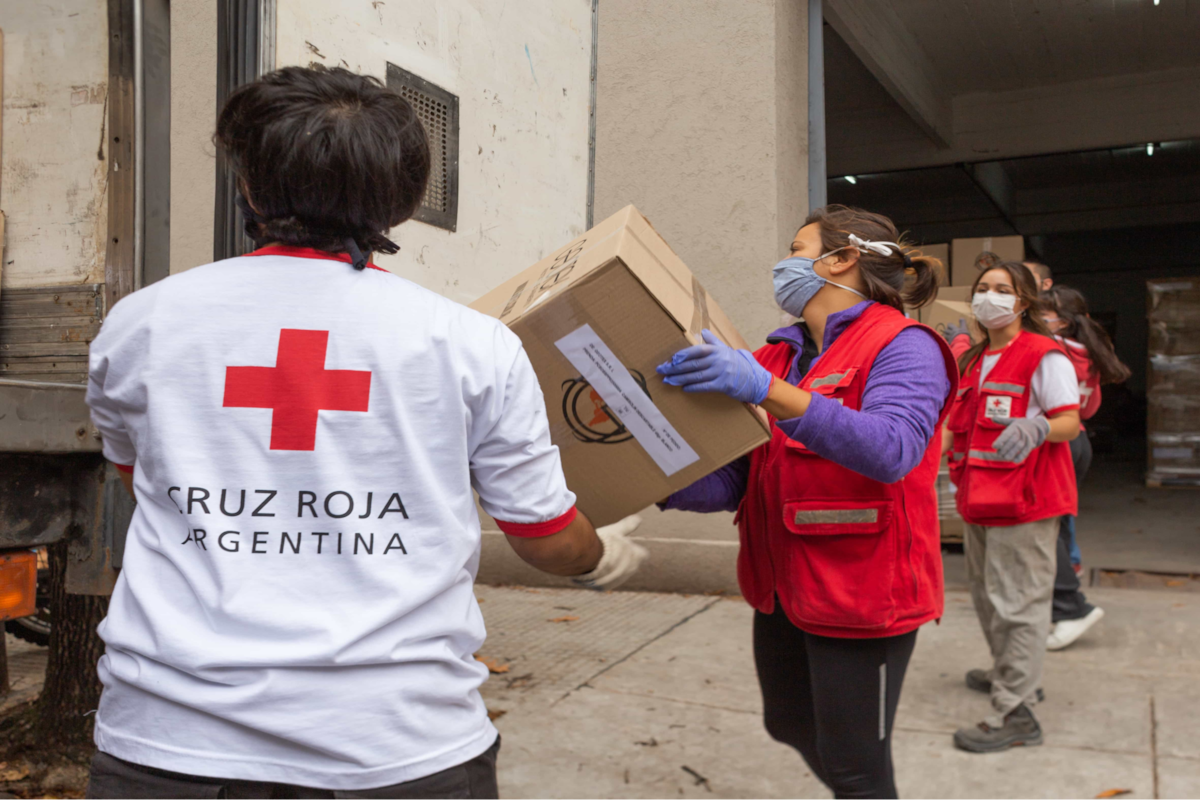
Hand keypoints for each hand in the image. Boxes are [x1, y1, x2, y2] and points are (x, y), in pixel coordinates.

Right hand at [571, 515, 647, 590]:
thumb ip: (628, 526)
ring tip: (599, 558)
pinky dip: (601, 576)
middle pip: (631, 565)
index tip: (626, 545)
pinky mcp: (605, 587)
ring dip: (612, 568)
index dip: (636, 550)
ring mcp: (618, 580)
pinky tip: (592, 567)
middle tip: (611, 551)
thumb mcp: (616, 530)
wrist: (588, 560)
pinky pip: (605, 581)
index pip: (643, 554)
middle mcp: (630, 570)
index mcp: (637, 557)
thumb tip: (639, 518)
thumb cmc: (604, 543)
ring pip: (618, 574)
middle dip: (624, 560)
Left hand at [656, 330, 773, 404]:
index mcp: (717, 350)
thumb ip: (713, 342)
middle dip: (675, 367)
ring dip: (680, 379)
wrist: (756, 379)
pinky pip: (704, 387)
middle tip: (662, 370)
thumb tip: (702, 332)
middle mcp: (718, 360)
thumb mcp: (727, 350)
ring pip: (696, 376)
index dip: (684, 354)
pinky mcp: (723, 385)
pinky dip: (693, 388)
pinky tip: (684, 389)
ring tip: (668, 381)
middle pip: (692, 364)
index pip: (697, 350)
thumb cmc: (739, 364)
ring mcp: (721, 373)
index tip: (672, 358)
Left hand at [942, 317, 970, 343]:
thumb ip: (963, 323)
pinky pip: (945, 341)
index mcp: (954, 329)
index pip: (950, 325)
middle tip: (948, 330)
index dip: (950, 325)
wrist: (960, 343)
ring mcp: (949, 338)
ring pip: (944, 335)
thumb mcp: (964, 328)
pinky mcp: (948, 343)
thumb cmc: (963, 335)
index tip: (950, 325)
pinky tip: (947, 342)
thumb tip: (961, 318)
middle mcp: (950, 333)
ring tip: (946, 336)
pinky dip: (946, 341)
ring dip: (945, 335)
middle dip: (946, 330)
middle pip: (946, 330)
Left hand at [993, 416, 1049, 462]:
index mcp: (1015, 426)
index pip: (1007, 434)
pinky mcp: (1031, 444)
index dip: (1000, 441)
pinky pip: (1026, 451)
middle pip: (1013, 441)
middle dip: (1005, 448)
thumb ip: (1002, 421)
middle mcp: (1021, 432)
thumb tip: (992, 418)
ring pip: (1019, 446)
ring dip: (1011, 453)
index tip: (993, 446)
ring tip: (1004, 457)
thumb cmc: (1020, 424)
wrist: (1036, 426)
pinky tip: (1014, 460)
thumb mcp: (1012, 421)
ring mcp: (1027, 438)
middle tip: (998, 453)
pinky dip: (1021, 456)